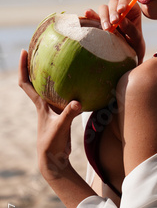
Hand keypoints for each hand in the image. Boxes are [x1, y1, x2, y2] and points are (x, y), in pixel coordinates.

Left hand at [18, 50, 81, 180]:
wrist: (53, 159)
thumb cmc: (52, 144)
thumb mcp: (60, 129)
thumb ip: (68, 116)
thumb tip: (78, 103)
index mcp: (40, 105)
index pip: (26, 83)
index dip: (23, 67)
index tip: (24, 51)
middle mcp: (44, 104)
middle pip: (36, 80)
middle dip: (36, 64)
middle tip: (42, 48)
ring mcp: (53, 109)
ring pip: (50, 88)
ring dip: (52, 75)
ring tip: (61, 60)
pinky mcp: (63, 114)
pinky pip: (66, 96)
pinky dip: (71, 88)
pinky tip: (82, 84)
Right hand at [85, 0, 144, 63]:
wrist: (126, 59)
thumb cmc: (135, 48)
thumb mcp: (137, 40)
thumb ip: (132, 29)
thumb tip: (122, 19)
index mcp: (132, 11)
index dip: (123, 2)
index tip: (121, 10)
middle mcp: (119, 11)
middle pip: (113, 3)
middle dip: (112, 12)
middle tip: (114, 23)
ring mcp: (108, 16)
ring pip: (103, 9)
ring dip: (103, 17)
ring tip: (106, 29)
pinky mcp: (99, 23)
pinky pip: (93, 16)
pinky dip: (90, 14)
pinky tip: (87, 14)